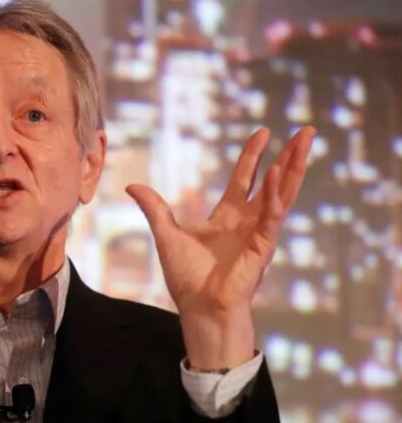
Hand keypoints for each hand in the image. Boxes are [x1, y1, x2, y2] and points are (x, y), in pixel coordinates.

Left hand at [126, 126, 315, 368]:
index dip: (253, 156)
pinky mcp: (263, 246)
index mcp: (228, 217)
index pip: (245, 178)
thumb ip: (154, 208)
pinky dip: (275, 193)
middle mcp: (247, 221)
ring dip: (294, 167)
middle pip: (273, 181)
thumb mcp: (167, 234)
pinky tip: (278, 172)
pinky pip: (272, 215)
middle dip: (289, 156)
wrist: (198, 308)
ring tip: (306, 141)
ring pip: (282, 193)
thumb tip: (132, 185)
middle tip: (305, 130)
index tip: (263, 133)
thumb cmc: (187, 278)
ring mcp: (259, 232)